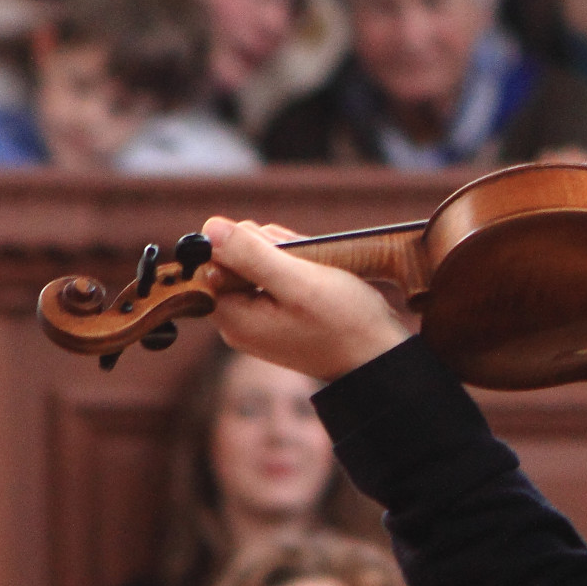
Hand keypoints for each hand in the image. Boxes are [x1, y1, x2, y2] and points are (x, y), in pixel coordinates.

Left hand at [202, 218, 410, 381]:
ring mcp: (260, 321)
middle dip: (267, 249)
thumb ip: (250, 254)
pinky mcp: (279, 317)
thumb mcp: (298, 281)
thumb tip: (208, 228)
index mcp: (234, 318)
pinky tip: (317, 272)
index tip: (275, 250)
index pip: (208, 264)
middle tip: (302, 260)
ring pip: (257, 265)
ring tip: (315, 266)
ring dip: (286, 255)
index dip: (239, 245)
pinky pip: (275, 279)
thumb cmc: (344, 322)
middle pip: (233, 263)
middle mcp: (239, 322)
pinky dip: (295, 267)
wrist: (378, 357)